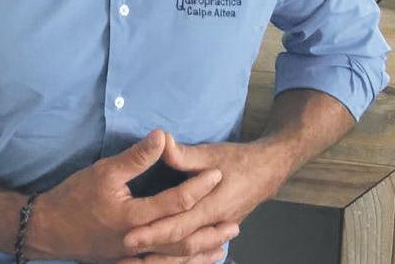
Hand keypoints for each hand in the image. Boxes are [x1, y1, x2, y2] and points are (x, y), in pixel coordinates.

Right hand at [25, 130, 235, 261]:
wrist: (46, 229)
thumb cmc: (73, 198)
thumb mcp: (104, 171)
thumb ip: (136, 157)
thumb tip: (162, 137)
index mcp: (133, 217)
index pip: (175, 203)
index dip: (198, 186)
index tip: (217, 173)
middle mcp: (137, 242)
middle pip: (182, 240)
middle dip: (209, 230)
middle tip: (235, 221)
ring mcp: (132, 257)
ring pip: (173, 260)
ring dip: (200, 252)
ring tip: (222, 244)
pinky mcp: (127, 262)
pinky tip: (191, 259)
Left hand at [118, 135, 290, 259]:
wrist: (269, 170)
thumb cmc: (239, 160)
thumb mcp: (212, 153)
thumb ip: (185, 154)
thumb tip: (161, 142)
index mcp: (214, 206)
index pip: (179, 225)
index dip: (153, 232)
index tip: (129, 237)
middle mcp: (216, 224)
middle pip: (180, 245)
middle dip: (152, 250)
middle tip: (125, 253)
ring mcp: (218, 230)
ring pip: (188, 253)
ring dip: (163, 259)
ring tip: (136, 263)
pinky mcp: (217, 231)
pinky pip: (195, 252)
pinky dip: (178, 259)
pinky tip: (160, 260)